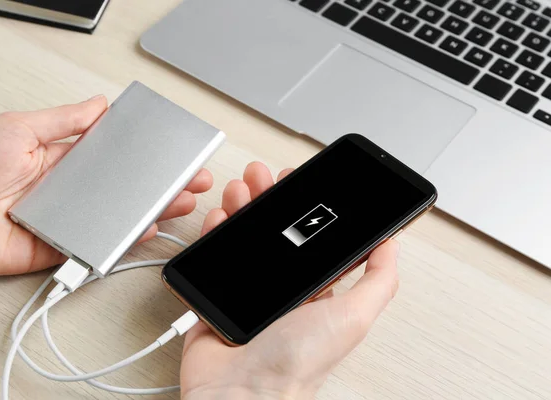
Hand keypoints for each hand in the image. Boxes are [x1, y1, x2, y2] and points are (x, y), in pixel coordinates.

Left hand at [0, 96, 212, 274]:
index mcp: (62, 158)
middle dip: (162, 185)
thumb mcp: (19, 128)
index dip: (146, 155)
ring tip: (179, 203)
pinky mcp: (60, 247)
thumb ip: (63, 120)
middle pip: (125, 188)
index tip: (172, 152)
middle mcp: (70, 190)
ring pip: (118, 218)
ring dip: (152, 212)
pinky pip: (98, 246)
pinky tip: (145, 230)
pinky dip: (123, 241)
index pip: (116, 156)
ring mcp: (68, 219)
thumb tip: (98, 105)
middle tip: (190, 181)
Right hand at [180, 162, 399, 399]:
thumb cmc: (296, 365)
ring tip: (240, 189)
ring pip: (243, 238)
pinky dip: (213, 232)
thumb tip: (392, 244)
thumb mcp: (353, 317)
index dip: (304, 207)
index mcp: (315, 292)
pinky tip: (220, 218)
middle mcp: (282, 290)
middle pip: (274, 231)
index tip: (296, 182)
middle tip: (263, 176)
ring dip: (242, 206)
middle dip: (268, 197)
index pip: (310, 238)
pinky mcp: (217, 299)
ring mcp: (248, 294)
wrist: (241, 394)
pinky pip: (213, 258)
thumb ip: (378, 280)